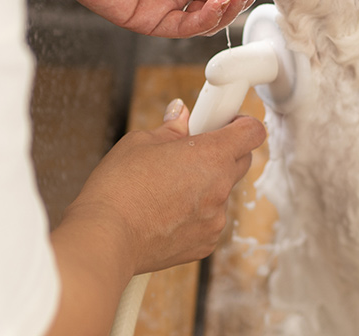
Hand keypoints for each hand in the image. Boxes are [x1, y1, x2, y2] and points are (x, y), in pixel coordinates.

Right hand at [46, 100, 265, 334]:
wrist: (105, 239)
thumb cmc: (118, 188)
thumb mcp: (140, 142)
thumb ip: (171, 128)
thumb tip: (181, 115)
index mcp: (211, 155)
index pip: (253, 132)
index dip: (242, 124)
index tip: (226, 123)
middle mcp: (221, 187)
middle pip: (241, 161)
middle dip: (222, 152)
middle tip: (192, 152)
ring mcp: (216, 218)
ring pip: (222, 193)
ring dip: (206, 186)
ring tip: (168, 188)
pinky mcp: (207, 243)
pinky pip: (210, 220)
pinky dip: (196, 214)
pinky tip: (165, 213)